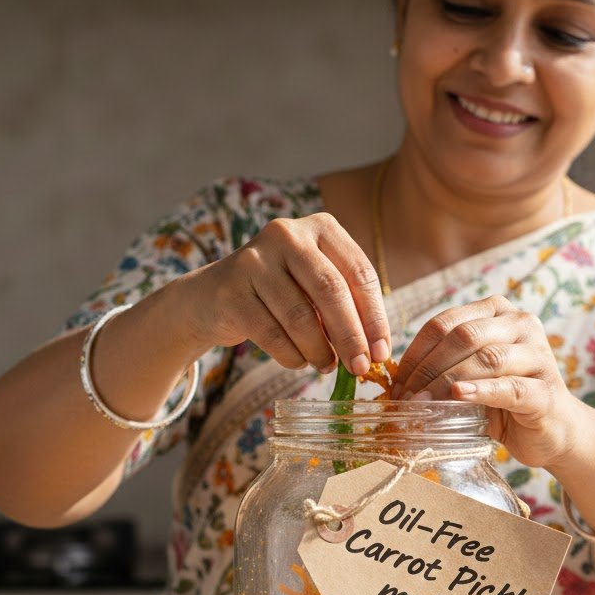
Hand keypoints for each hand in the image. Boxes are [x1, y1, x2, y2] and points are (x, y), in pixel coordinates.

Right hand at [186, 214, 390, 375]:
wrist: (212, 297)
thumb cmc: (279, 294)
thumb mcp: (315, 286)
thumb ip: (346, 305)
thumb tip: (377, 350)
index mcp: (320, 226)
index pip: (359, 273)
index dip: (374, 317)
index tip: (383, 352)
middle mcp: (287, 235)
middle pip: (331, 291)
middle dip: (351, 336)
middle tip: (360, 368)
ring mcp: (254, 260)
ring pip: (300, 316)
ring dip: (319, 351)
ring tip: (326, 366)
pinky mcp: (231, 291)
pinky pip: (271, 334)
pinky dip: (291, 355)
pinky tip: (299, 362)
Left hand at [391, 294, 583, 468]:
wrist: (552, 432)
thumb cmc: (502, 403)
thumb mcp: (468, 376)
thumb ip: (441, 367)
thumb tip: (395, 382)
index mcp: (497, 312)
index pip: (445, 323)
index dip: (415, 352)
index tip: (395, 382)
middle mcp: (521, 324)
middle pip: (463, 336)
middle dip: (427, 368)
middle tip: (404, 397)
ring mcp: (538, 355)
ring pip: (485, 359)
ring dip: (446, 381)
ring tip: (421, 403)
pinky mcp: (546, 390)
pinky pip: (509, 387)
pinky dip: (480, 391)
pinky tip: (457, 396)